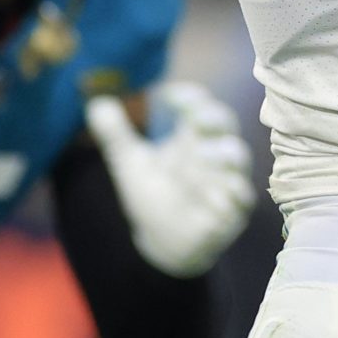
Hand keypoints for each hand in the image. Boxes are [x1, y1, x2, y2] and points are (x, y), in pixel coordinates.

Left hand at [83, 83, 256, 276]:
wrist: (163, 241)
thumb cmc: (152, 194)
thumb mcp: (130, 164)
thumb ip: (115, 135)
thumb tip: (95, 104)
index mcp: (191, 134)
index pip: (198, 105)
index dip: (189, 97)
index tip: (168, 96)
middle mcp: (213, 151)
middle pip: (225, 123)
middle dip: (213, 118)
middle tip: (196, 119)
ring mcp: (226, 178)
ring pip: (236, 156)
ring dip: (221, 154)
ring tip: (200, 156)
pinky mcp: (233, 209)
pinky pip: (241, 196)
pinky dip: (231, 193)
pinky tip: (214, 196)